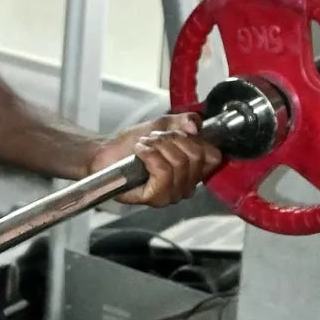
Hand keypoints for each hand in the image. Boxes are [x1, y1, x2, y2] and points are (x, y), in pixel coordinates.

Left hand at [89, 113, 222, 206]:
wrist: (106, 154)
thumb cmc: (132, 143)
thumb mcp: (161, 125)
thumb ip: (183, 120)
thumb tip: (195, 125)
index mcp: (192, 169)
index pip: (213, 157)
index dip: (195, 140)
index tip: (175, 134)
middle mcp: (186, 185)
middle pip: (195, 157)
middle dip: (171, 140)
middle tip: (154, 139)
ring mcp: (172, 194)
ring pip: (179, 164)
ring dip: (158, 147)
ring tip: (144, 146)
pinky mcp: (156, 198)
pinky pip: (163, 173)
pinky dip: (150, 156)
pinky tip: (140, 153)